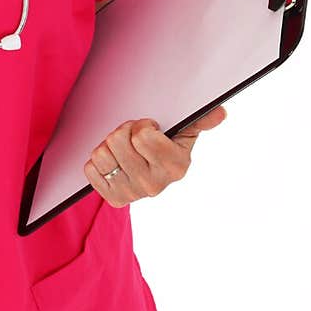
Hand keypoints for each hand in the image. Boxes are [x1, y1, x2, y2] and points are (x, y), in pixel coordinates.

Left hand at [83, 104, 227, 206]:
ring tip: (122, 149)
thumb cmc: (168, 147)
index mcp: (176, 166)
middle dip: (123, 131)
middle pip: (118, 141)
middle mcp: (155, 185)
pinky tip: (114, 162)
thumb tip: (219, 112)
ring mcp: (133, 194)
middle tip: (133, 138)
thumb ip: (200, 121)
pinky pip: (90, 169)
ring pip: (101, 154)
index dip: (142, 125)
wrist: (153, 176)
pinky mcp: (114, 199)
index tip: (149, 128)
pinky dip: (98, 162)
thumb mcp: (185, 133)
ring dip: (108, 145)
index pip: (142, 135)